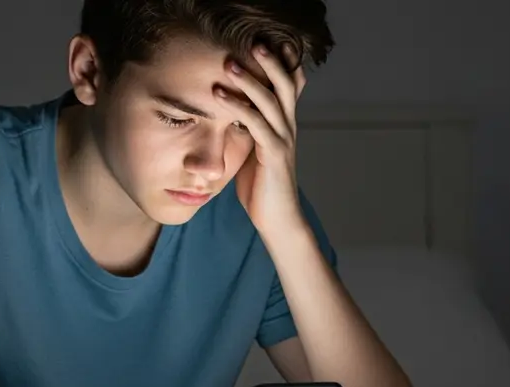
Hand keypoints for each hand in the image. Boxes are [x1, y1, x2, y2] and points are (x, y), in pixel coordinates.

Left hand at [218, 44, 307, 235]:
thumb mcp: (254, 153)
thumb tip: (233, 116)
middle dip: (269, 61)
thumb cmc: (262, 189)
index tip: (268, 44)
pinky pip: (256, 123)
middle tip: (253, 42)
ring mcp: (283, 140)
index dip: (283, 65)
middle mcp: (288, 128)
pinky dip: (237, 106)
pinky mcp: (273, 154)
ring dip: (248, 79)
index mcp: (284, 126)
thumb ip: (250, 132)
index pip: (290, 87)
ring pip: (270, 100)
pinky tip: (220, 96)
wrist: (277, 221)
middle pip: (285, 85)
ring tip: (228, 63)